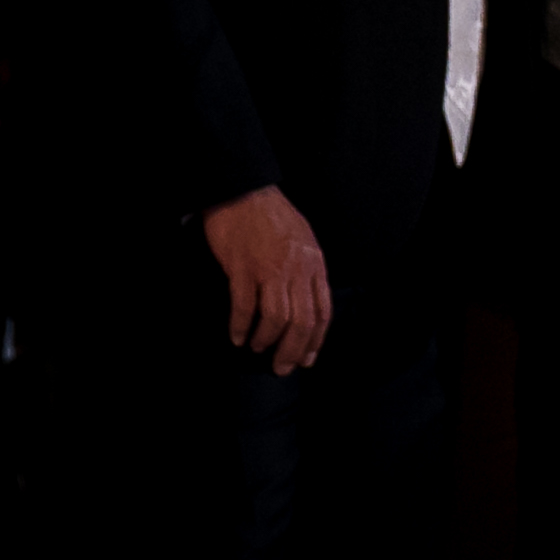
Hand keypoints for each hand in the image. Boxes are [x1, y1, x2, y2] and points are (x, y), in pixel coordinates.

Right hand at [202, 185, 332, 373]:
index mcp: (314, 264)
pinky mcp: (242, 268)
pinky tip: (236, 336)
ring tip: (257, 348)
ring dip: (266, 340)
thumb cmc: (272, 216)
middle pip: (302, 321)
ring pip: (276, 318)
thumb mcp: (303, 240)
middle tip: (282, 367)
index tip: (307, 358)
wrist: (243, 192)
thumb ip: (307, 270)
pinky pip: (244, 306)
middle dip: (292, 350)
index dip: (316, 340)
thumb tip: (306, 302)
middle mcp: (296, 269)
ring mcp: (269, 269)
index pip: (323, 311)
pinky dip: (240, 326)